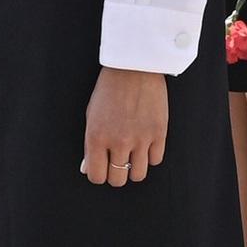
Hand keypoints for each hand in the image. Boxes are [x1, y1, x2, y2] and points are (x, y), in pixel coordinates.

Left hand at [82, 68, 168, 186]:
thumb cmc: (109, 89)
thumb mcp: (91, 115)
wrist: (134, 67)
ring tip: (132, 154)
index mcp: (96, 137)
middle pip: (118, 179)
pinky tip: (145, 144)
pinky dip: (150, 156)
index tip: (101, 167)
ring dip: (134, 168)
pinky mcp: (159, 133)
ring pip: (138, 174)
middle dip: (116, 174)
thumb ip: (89, 145)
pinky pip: (155, 160)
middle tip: (117, 162)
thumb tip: (87, 169)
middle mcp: (118, 141)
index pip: (96, 176)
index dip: (98, 174)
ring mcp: (141, 138)